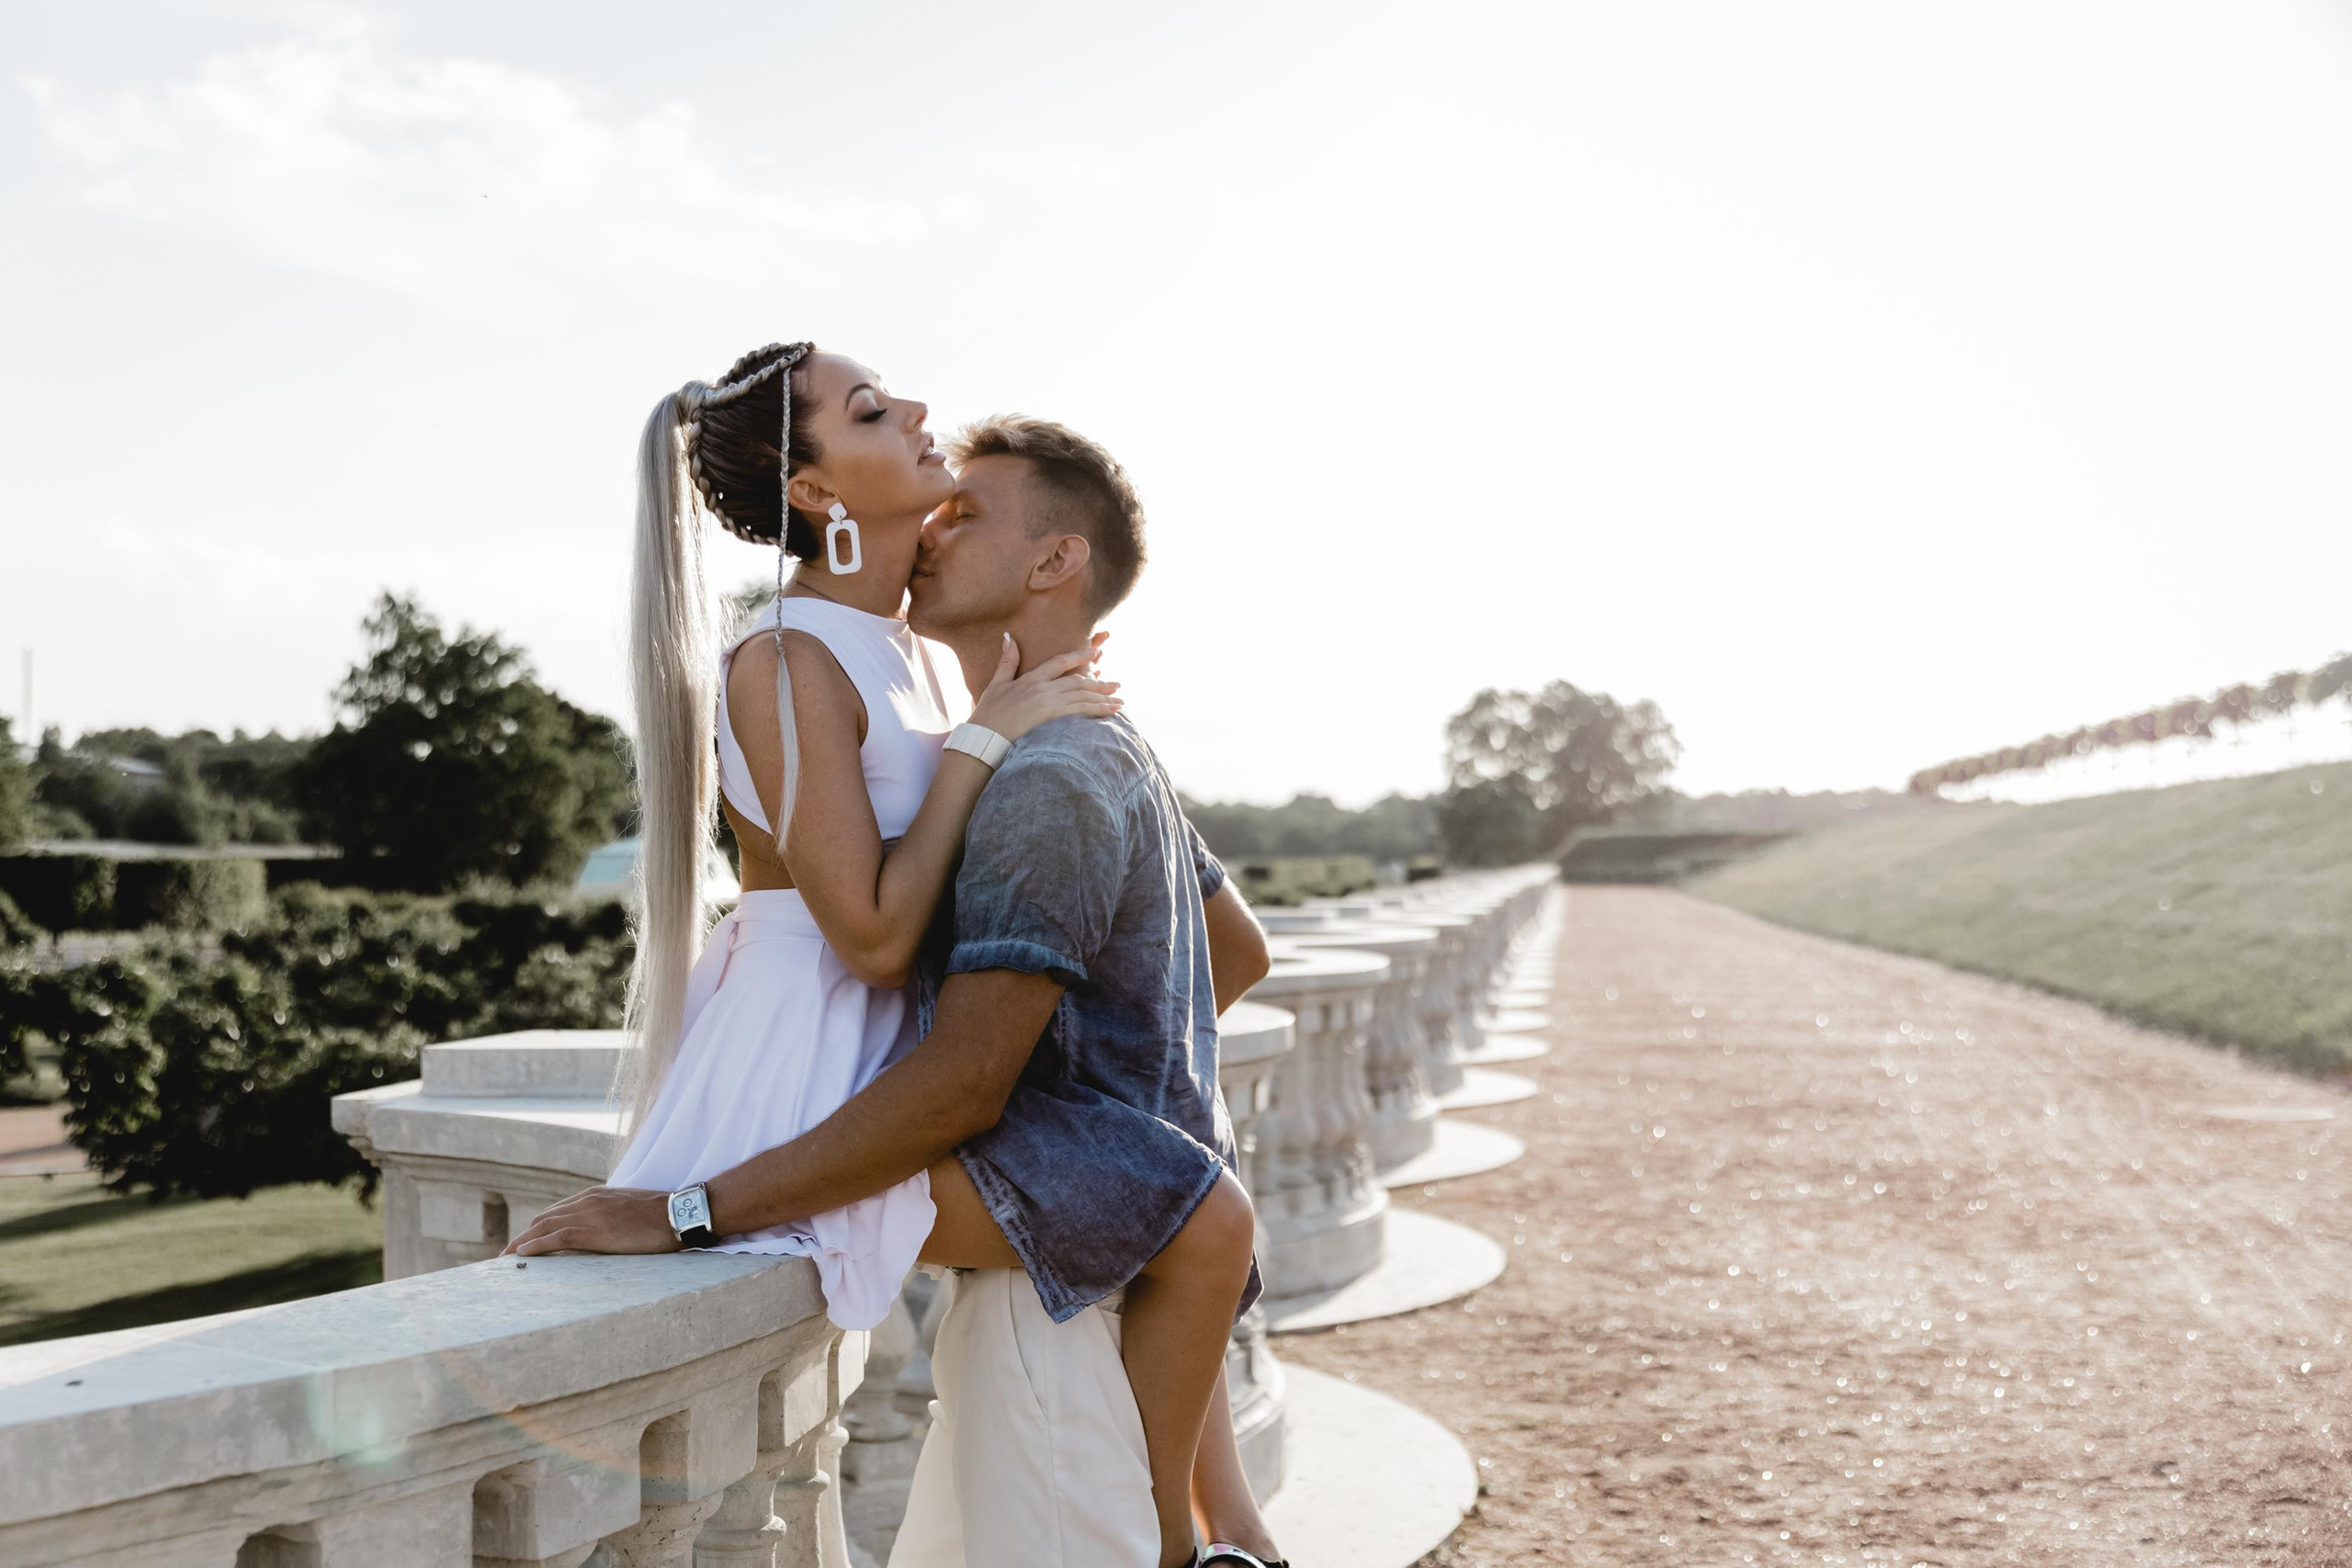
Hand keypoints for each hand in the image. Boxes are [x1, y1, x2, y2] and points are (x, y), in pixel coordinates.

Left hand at [501, 1186, 680, 1256]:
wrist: (678, 1213)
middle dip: (524, 1236)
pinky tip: (521, 1256)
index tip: (526, 1241)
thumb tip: (605, 1232)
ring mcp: (589, 1214)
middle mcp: (587, 1201)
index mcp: (595, 1195)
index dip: (538, 1228)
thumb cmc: (661, 1215)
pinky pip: (555, 1238)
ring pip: (544, 1228)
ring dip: (521, 1243)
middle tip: (508, 1254)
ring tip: (505, 1259)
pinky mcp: (594, 1231)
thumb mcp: (630, 1209)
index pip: (557, 1211)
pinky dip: (535, 1247)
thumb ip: (611, 1216)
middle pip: (544, 1218)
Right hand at [969, 631, 1120, 741]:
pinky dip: (1098, 710)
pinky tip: (1110, 712)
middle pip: (1077, 681)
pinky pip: (1080, 710)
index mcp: (1031, 678)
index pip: (1060, 662)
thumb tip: (1008, 636)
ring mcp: (1048, 702)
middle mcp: (1043, 687)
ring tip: (1119, 700)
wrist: (984, 736)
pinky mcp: (1051, 716)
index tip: (1096, 654)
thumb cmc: (988, 713)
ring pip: (1082, 695)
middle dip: (1100, 683)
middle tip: (1117, 685)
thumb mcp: (997, 683)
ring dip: (1103, 698)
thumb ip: (1007, 661)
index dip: (1079, 656)